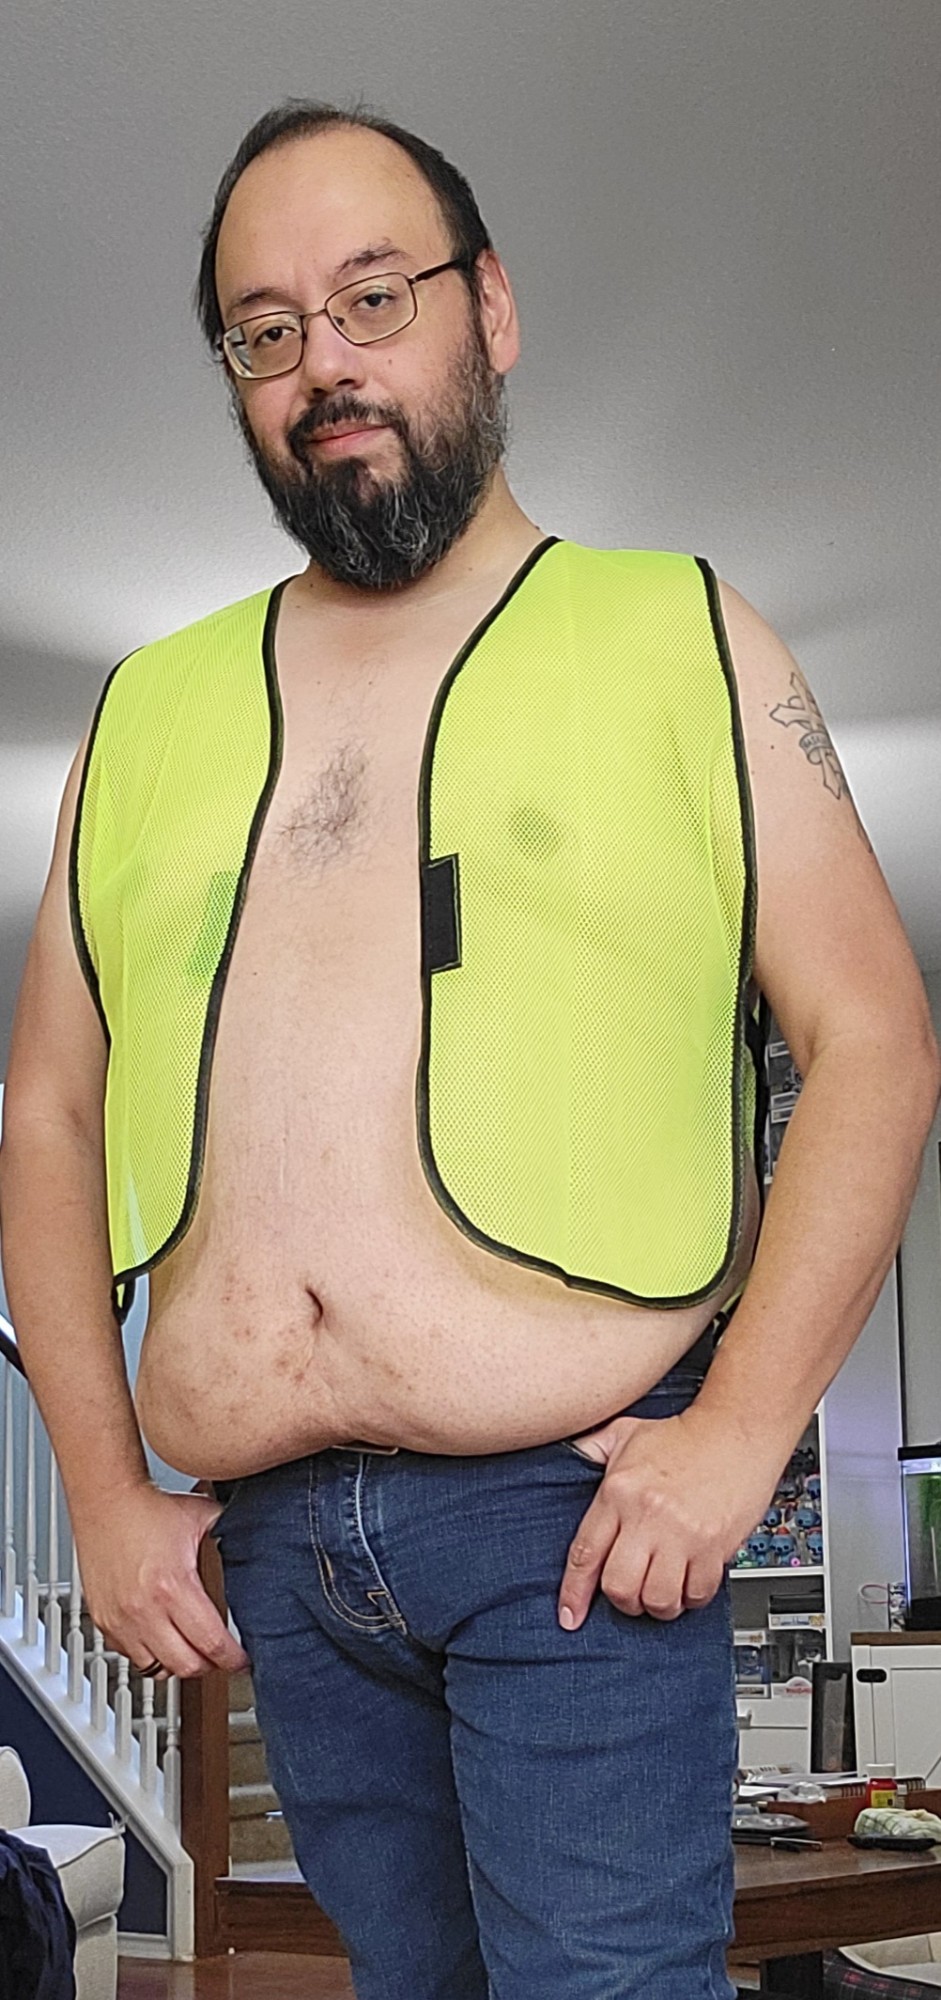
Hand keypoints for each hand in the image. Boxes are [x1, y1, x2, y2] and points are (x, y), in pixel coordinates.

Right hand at [74, 1482, 249, 1677]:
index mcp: (173, 1586)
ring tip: (192, 1652)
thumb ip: (231, 1530)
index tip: (242, 1660)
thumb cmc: (148, 1507)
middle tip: (221, 1658)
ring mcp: (121, 1619)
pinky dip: (149, 1655)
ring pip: (156, 1669)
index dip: (232, 1658)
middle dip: (209, 1666)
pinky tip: (162, 1640)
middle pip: (186, 1666)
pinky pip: (130, 1657)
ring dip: (178, 1665)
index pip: (210, 1642)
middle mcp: (144, 1609)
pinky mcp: (104, 1620)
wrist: (105, 1499)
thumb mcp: (202, 1516)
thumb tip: (259, 1536)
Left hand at [557, 1403, 780, 1626]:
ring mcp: (682, 1534)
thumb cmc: (682, 1436)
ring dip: (658, 1605)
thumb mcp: (625, 1432)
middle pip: (620, 1586)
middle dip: (622, 1601)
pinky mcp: (715, 1546)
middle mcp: (647, 1515)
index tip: (571, 1616)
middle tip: (630, 1595)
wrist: (736, 1431)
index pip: (585, 1553)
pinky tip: (689, 1584)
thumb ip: (591, 1448)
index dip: (574, 1592)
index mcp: (618, 1492)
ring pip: (658, 1598)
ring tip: (661, 1592)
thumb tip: (565, 1458)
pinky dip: (691, 1598)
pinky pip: (697, 1594)